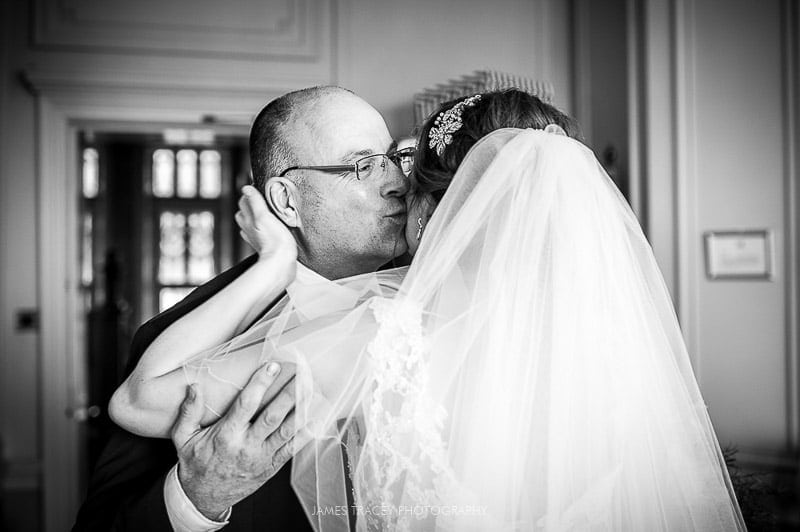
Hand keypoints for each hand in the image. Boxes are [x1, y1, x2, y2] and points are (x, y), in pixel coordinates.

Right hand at [171, 362, 309, 518]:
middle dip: (289, 392)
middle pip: (273, 416)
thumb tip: (194, 387)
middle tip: (302, 373)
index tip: (271, 366)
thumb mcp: (184, 438)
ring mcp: (261, 457)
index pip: (246, 404)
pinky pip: (292, 449)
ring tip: (311, 390)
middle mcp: (246, 446)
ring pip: (287, 431)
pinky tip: (316, 419)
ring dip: (301, 409)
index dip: (260, 384)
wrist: (204, 498)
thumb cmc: (195, 464)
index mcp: (226, 435)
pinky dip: (306, 434)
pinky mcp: (271, 466)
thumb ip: (189, 412)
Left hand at [235, 185, 296, 266]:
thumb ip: (255, 202)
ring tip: (264, 211)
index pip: (244, 202)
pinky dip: (261, 229)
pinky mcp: (264, 246)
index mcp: (250, 220)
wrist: (281, 262)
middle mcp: (250, 229)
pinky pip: (258, 234)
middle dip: (249, 204)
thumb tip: (247, 189)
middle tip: (260, 198)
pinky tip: (268, 228)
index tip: (257, 188)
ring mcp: (256, 238)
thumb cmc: (275, 241)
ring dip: (254, 216)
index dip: (250, 193)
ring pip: (250, 223)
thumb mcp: (264, 216)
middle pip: (244, 212)